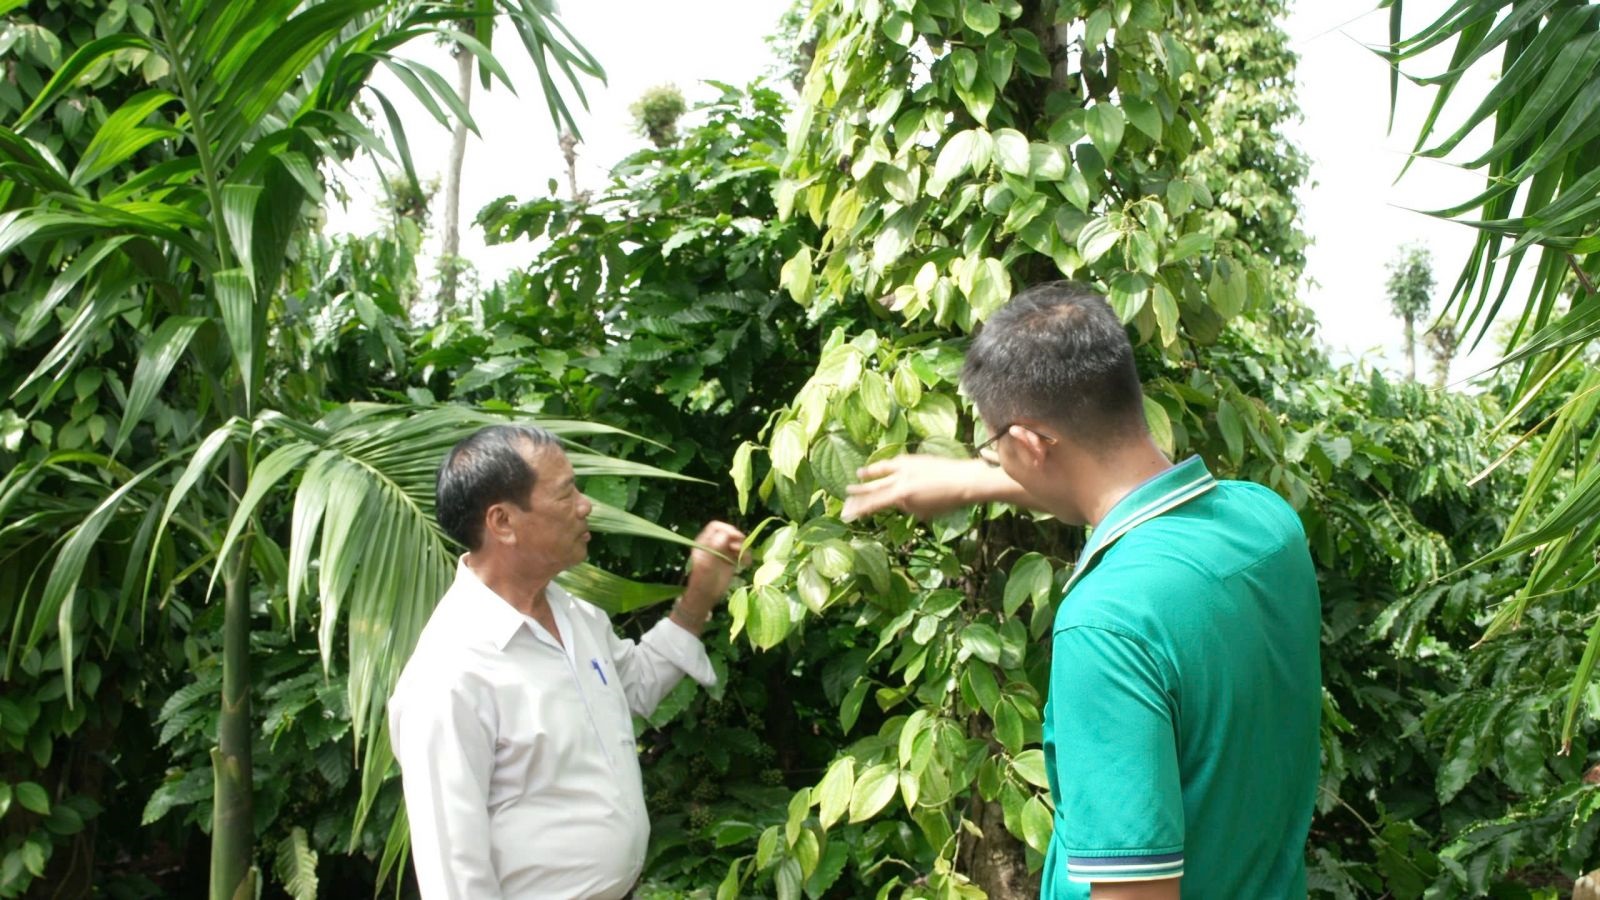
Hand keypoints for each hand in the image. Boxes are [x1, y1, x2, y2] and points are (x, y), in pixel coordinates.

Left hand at [676, 521, 747, 630]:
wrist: (706, 596)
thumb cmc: (702, 580)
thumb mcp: (706, 563)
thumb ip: (715, 547)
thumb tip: (725, 534)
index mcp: (705, 542)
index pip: (716, 527)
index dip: (726, 528)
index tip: (734, 536)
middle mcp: (715, 544)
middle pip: (729, 532)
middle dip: (737, 538)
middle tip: (740, 548)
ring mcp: (723, 551)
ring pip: (737, 542)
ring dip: (743, 547)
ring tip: (744, 558)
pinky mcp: (731, 560)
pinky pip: (741, 553)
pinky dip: (745, 556)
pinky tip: (746, 563)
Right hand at [841, 454, 987, 520]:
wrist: (964, 480)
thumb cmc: (947, 502)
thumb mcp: (923, 511)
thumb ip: (906, 505)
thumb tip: (897, 500)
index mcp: (901, 495)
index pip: (873, 504)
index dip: (859, 509)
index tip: (847, 514)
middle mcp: (899, 480)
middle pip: (874, 488)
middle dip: (859, 493)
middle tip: (846, 496)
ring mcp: (905, 467)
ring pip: (881, 471)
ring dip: (869, 473)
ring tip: (858, 474)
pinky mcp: (913, 459)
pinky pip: (894, 463)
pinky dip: (885, 466)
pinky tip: (880, 466)